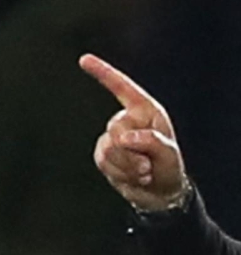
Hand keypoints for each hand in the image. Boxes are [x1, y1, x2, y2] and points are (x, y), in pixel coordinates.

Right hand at [80, 54, 188, 212]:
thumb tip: (125, 138)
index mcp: (146, 111)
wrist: (157, 194)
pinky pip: (101, 160)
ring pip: (108, 147)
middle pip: (115, 128)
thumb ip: (151, 142)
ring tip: (142, 172)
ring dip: (127, 165)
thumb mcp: (169, 155)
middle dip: (132, 151)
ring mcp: (113, 137)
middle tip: (148, 166)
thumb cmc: (169, 169)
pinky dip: (118, 172)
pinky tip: (131, 176)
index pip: (123, 88)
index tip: (84, 59)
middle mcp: (128, 121)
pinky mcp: (103, 153)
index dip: (104, 73)